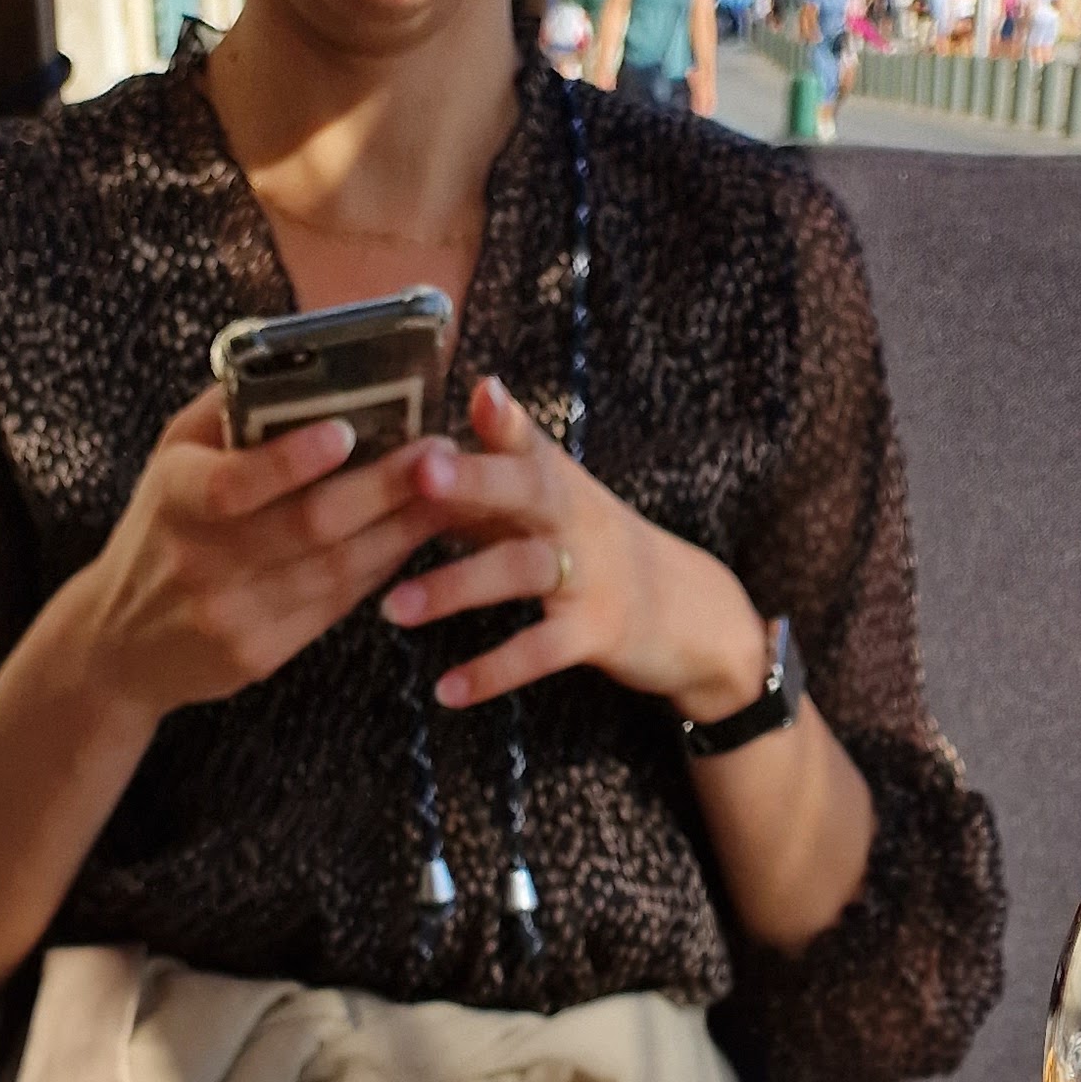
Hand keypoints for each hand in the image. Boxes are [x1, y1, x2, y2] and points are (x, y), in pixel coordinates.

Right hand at [70, 389, 439, 724]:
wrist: (120, 646)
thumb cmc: (160, 529)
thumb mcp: (171, 460)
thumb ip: (227, 412)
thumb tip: (299, 356)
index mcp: (174, 499)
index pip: (234, 483)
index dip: (292, 459)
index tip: (347, 429)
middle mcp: (201, 562)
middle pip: (308, 527)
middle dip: (383, 487)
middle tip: (439, 453)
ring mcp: (232, 616)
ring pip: (336, 569)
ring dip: (401, 529)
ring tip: (449, 489)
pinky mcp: (260, 656)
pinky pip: (335, 606)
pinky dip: (381, 568)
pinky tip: (413, 536)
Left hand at [378, 377, 771, 725]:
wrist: (687, 610)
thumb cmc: (592, 548)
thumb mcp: (547, 503)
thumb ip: (486, 478)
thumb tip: (414, 450)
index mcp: (555, 479)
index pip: (524, 439)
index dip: (502, 416)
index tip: (480, 390)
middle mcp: (573, 514)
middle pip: (524, 487)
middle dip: (472, 478)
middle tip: (419, 472)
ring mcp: (589, 572)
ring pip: (521, 570)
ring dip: (455, 587)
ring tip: (393, 608)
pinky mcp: (597, 631)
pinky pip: (540, 650)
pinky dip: (492, 671)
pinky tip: (446, 691)